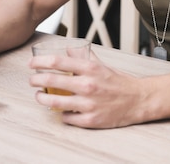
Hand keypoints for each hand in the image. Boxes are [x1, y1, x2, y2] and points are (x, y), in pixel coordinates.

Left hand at [29, 52, 146, 127]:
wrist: (138, 100)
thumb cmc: (119, 82)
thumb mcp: (100, 65)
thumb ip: (83, 57)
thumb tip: (68, 49)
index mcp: (90, 68)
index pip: (58, 61)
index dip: (40, 61)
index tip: (31, 63)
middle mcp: (88, 85)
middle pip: (52, 80)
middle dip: (36, 80)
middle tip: (32, 80)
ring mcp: (88, 104)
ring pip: (54, 102)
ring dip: (42, 98)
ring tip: (39, 96)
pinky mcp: (90, 120)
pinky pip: (67, 118)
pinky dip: (61, 114)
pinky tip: (60, 110)